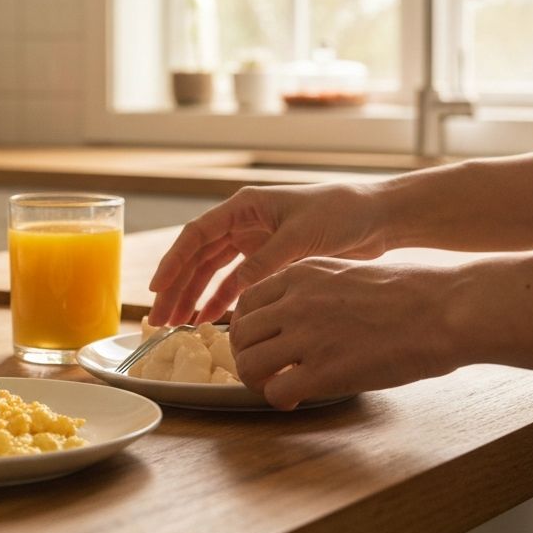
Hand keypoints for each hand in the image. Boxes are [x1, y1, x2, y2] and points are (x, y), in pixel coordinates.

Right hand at [148, 183, 387, 326]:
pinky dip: (221, 300)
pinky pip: (235, 282)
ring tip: (176, 325)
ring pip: (212, 272)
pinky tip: (208, 320)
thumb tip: (236, 290)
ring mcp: (253, 241)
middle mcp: (243, 222)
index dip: (173, 262)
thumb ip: (266, 262)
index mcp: (244, 207)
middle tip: (159, 319)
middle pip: (198, 257)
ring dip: (194, 297)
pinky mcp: (267, 259)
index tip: (157, 289)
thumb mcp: (300, 237)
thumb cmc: (340, 213)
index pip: (197, 235)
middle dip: (177, 288)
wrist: (375, 217)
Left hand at [229, 257, 463, 409]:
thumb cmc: (410, 292)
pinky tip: (295, 399)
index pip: (246, 302)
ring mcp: (308, 335)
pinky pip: (275, 391)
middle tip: (265, 370)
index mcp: (301, 274)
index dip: (247, 328)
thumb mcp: (346, 273)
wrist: (445, 309)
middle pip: (239, 334)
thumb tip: (294, 314)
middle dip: (246, 355)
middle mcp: (296, 301)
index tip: (260, 342)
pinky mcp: (325, 370)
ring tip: (276, 386)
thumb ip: (313, 290)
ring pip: (248, 363)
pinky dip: (279, 400)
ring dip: (257, 381)